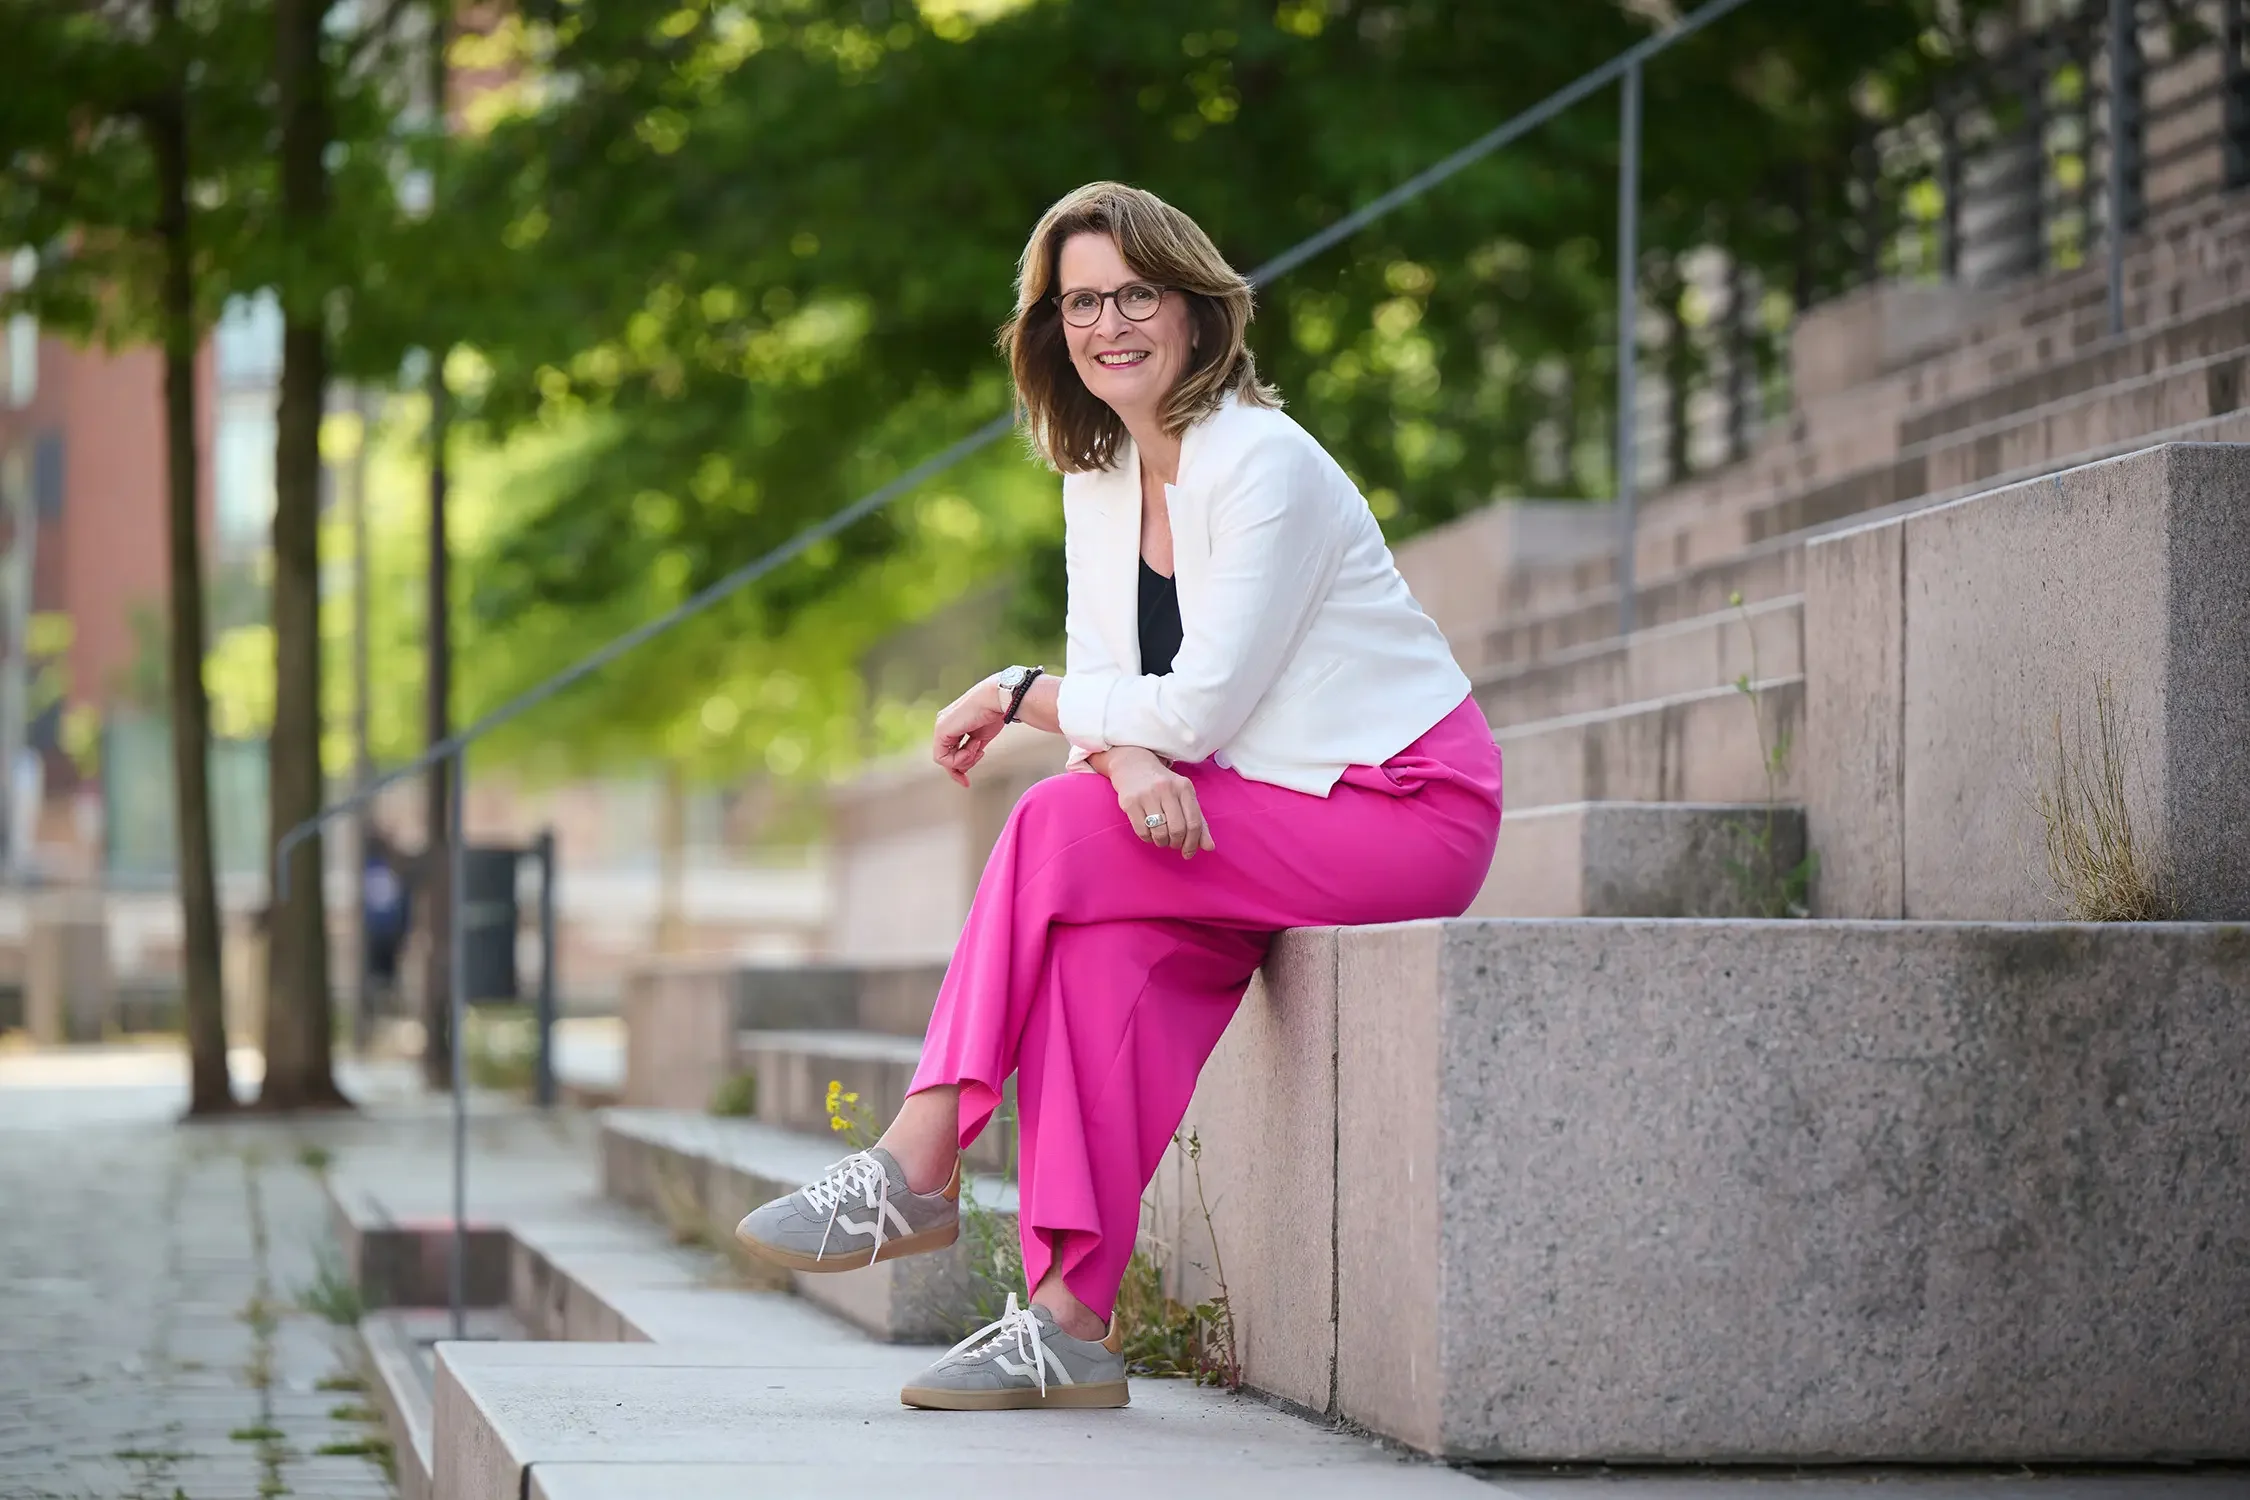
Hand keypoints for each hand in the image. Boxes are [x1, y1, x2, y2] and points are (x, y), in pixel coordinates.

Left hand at [931, 678, 1006, 786]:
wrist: (997, 699)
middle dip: (963, 765)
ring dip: (965, 759)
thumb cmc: (994, 713)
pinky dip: (959, 759)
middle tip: (978, 757)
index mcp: (953, 725)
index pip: (950, 753)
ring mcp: (940, 727)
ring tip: (978, 745)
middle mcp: (944, 725)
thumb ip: (971, 751)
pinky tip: (973, 747)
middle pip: (947, 758)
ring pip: (945, 760)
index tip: (966, 783)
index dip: (958, 769)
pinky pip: (943, 758)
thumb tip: (964, 768)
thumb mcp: (981, 738)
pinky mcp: (941, 730)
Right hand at [1099, 747, 1215, 859]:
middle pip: (1177, 829)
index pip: (1194, 822)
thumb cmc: (1163, 785)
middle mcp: (1166, 789)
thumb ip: (1198, 822)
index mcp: (1184, 787)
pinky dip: (1148, 839)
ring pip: (1159, 832)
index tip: (1189, 852)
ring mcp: (1147, 794)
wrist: (1133, 765)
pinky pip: (1142, 831)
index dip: (1193, 843)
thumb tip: (1209, 847)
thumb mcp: (1184, 797)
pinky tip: (1149, 833)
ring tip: (1161, 838)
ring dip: (1162, 842)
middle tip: (1173, 843)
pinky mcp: (1130, 801)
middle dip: (1176, 843)